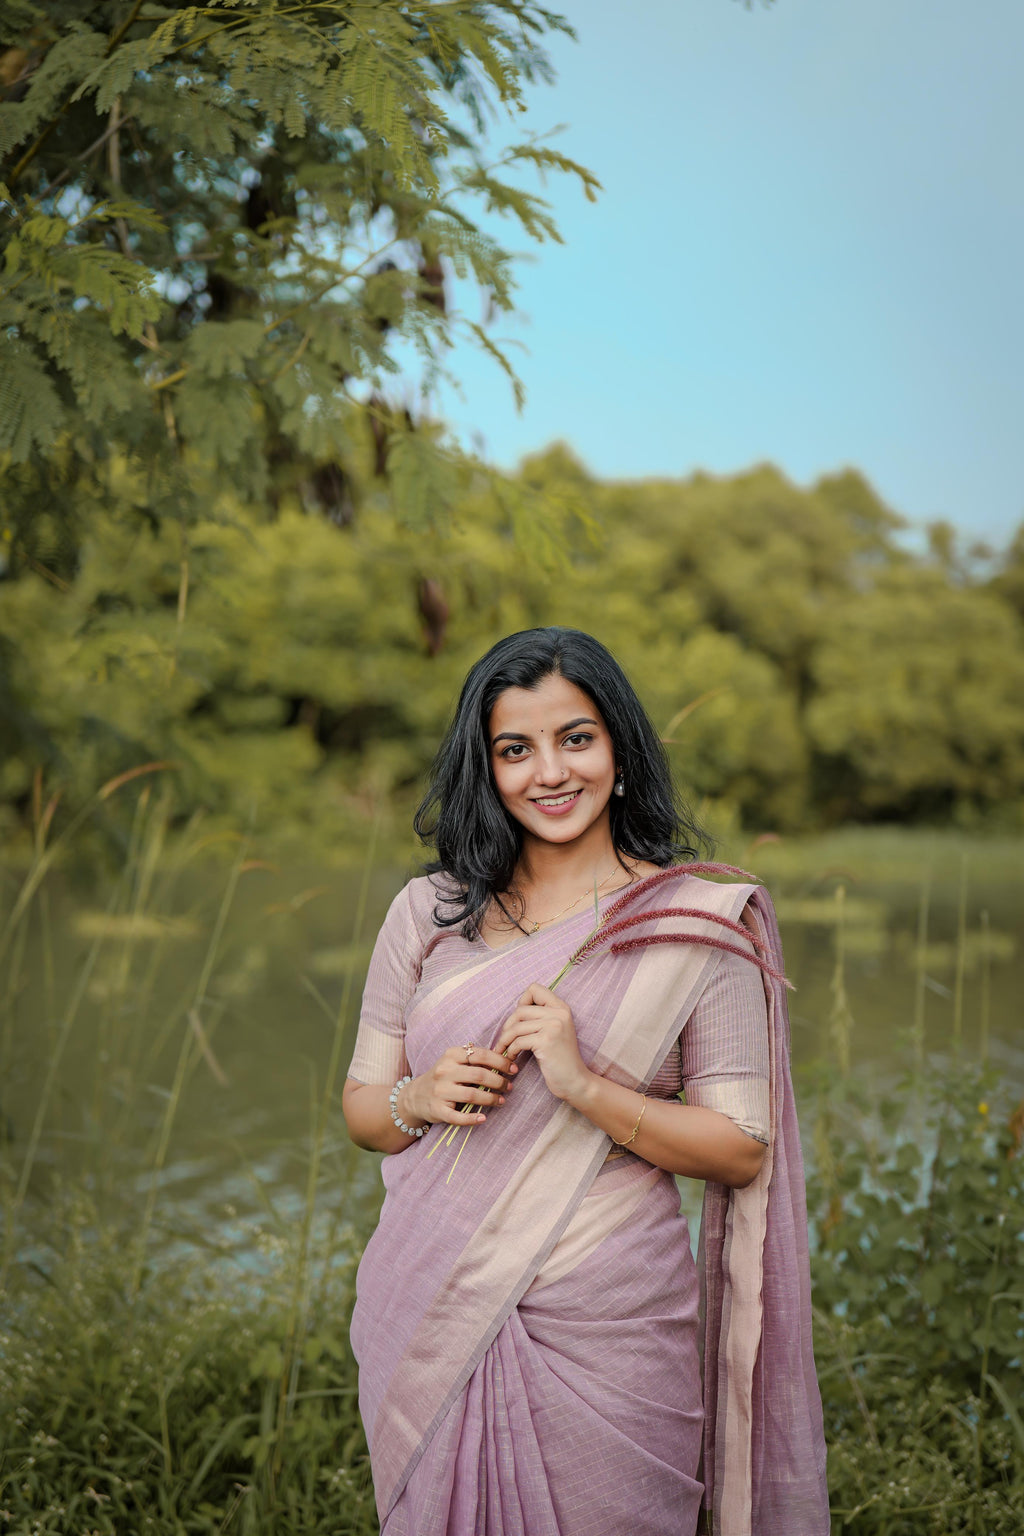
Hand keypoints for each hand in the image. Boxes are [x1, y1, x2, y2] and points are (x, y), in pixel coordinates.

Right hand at [400, 1046, 512, 1127]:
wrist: (416, 1096)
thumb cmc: (444, 1077)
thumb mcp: (454, 1061)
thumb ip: (475, 1058)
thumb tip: (505, 1060)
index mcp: (451, 1055)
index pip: (480, 1055)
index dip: (500, 1062)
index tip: (513, 1069)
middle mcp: (444, 1071)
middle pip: (479, 1075)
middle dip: (499, 1081)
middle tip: (509, 1086)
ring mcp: (440, 1091)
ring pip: (471, 1095)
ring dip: (491, 1099)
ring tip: (502, 1100)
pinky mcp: (437, 1110)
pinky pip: (457, 1117)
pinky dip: (472, 1119)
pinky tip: (483, 1118)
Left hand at [495, 984, 593, 1104]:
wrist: (575, 1081)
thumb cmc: (559, 1059)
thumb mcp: (554, 1031)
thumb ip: (540, 1017)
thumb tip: (515, 1010)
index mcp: (562, 1008)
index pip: (535, 988)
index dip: (522, 1002)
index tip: (520, 1020)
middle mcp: (559, 1013)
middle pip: (520, 1010)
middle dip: (508, 1027)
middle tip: (505, 1041)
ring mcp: (554, 1026)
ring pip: (516, 1026)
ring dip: (505, 1041)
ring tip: (504, 1051)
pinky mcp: (546, 1041)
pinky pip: (518, 1041)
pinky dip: (511, 1050)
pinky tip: (513, 1058)